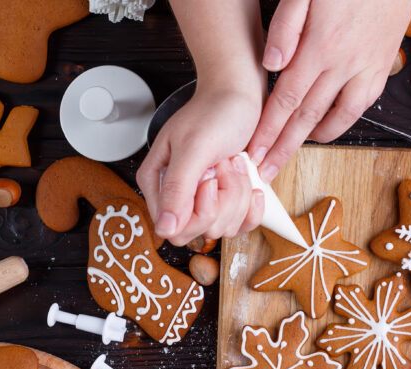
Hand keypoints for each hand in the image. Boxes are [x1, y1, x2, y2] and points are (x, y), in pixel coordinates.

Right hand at [138, 88, 266, 246]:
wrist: (240, 96)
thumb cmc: (215, 113)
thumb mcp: (194, 148)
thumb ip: (176, 188)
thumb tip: (164, 228)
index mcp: (158, 183)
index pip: (175, 229)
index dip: (200, 211)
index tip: (210, 180)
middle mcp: (178, 196)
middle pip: (202, 231)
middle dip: (224, 201)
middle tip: (223, 166)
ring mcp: (205, 201)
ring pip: (225, 228)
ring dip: (239, 194)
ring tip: (233, 164)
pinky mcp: (228, 203)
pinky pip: (242, 225)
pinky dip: (252, 205)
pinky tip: (251, 182)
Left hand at [248, 0, 410, 181]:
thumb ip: (287, 26)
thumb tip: (271, 65)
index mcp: (322, 45)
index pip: (287, 99)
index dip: (268, 130)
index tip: (254, 152)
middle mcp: (346, 64)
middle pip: (307, 117)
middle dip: (283, 147)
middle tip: (266, 170)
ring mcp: (368, 68)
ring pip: (337, 116)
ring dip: (311, 139)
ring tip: (290, 151)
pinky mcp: (383, 66)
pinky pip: (361, 105)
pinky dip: (341, 122)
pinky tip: (326, 126)